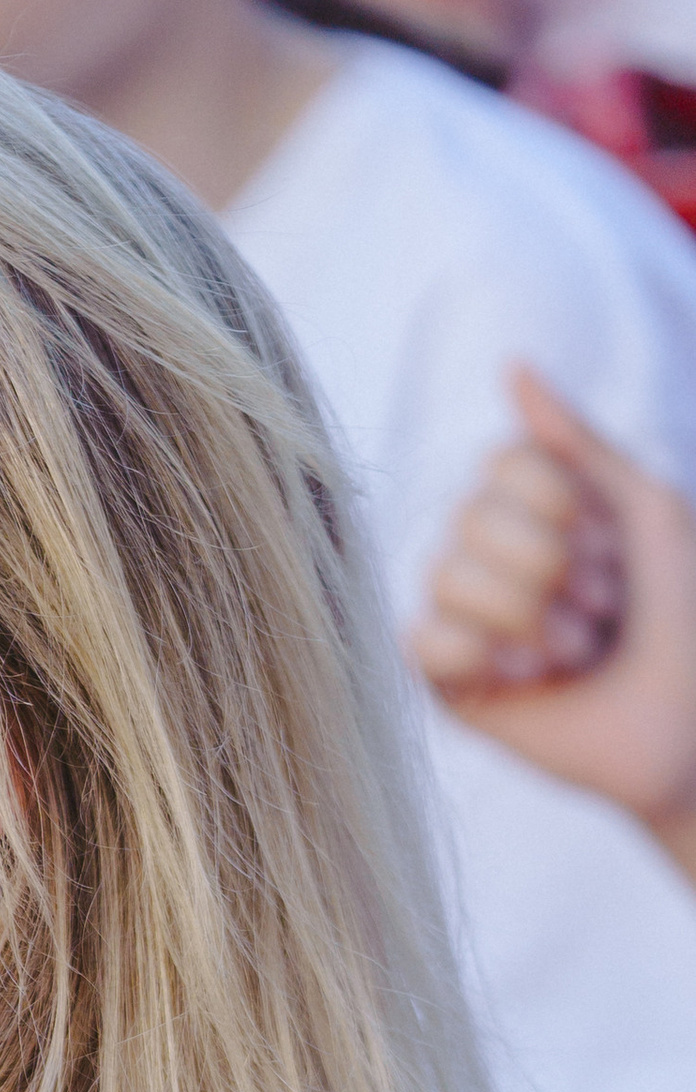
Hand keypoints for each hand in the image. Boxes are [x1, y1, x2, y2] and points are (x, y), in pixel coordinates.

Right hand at [412, 366, 695, 846]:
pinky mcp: (449, 684)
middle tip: (602, 613)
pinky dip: (483, 655)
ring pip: (447, 576)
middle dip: (552, 566)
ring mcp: (465, 620)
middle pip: (471, 516)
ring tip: (575, 654)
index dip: (562, 506)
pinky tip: (527, 681)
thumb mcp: (645, 511)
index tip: (615, 552)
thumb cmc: (685, 619)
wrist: (691, 727)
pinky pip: (423, 640)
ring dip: (530, 617)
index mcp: (537, 513)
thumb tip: (513, 365)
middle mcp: (492, 559)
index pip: (500, 466)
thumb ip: (577, 442)